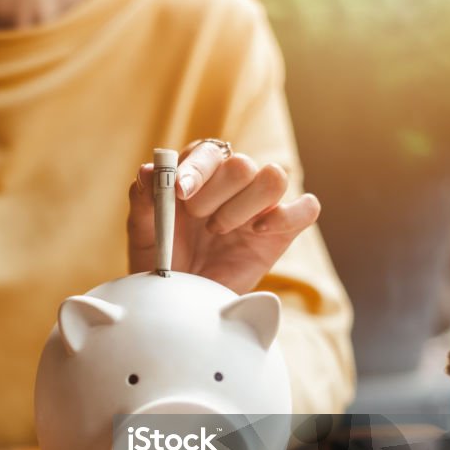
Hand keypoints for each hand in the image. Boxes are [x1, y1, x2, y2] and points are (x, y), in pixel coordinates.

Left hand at [127, 140, 321, 293]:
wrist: (178, 298)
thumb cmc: (161, 259)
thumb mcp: (143, 231)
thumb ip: (144, 199)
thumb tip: (149, 170)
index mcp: (201, 172)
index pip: (209, 151)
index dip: (197, 168)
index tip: (180, 192)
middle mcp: (234, 183)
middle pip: (242, 164)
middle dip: (214, 194)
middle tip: (197, 219)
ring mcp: (261, 205)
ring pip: (275, 177)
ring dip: (243, 206)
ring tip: (219, 230)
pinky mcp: (282, 230)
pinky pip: (307, 208)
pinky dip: (286, 215)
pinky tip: (256, 231)